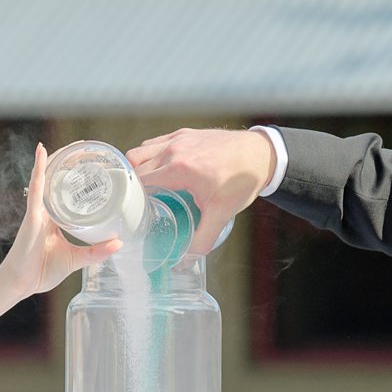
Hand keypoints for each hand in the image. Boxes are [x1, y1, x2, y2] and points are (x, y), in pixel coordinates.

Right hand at [0, 144, 120, 298]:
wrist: (20, 284)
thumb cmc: (41, 271)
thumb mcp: (76, 258)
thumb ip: (96, 251)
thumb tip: (119, 243)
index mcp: (55, 219)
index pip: (67, 192)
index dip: (78, 178)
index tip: (93, 166)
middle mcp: (45, 210)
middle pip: (57, 180)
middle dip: (71, 163)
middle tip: (88, 149)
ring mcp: (37, 210)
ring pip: (47, 178)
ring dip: (58, 159)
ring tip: (73, 145)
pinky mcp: (31, 215)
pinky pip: (36, 188)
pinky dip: (39, 169)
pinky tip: (42, 152)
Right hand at [124, 128, 273, 253]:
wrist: (261, 155)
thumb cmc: (241, 180)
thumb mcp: (221, 213)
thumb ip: (202, 239)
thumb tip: (186, 259)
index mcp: (179, 169)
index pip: (139, 181)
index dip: (131, 196)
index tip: (130, 209)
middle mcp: (174, 150)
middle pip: (135, 165)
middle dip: (131, 184)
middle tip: (135, 201)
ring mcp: (178, 138)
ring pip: (141, 151)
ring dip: (138, 167)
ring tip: (144, 186)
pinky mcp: (184, 133)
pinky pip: (155, 143)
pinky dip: (150, 155)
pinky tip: (159, 169)